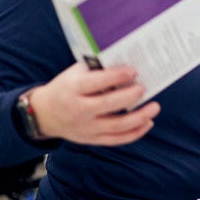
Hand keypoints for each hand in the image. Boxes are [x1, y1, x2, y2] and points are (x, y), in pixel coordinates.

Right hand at [29, 62, 160, 145]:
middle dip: (129, 96)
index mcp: (73, 89)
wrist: (44, 114)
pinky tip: (148, 123)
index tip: (133, 71)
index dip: (116, 76)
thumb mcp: (75, 74)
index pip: (95, 83)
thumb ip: (96, 69)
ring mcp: (86, 128)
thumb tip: (127, 61)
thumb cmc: (67, 87)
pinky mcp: (92, 139)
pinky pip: (116, 139)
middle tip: (143, 88)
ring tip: (155, 107)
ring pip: (116, 126)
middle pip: (107, 105)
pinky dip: (135, 133)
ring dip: (139, 117)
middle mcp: (79, 110)